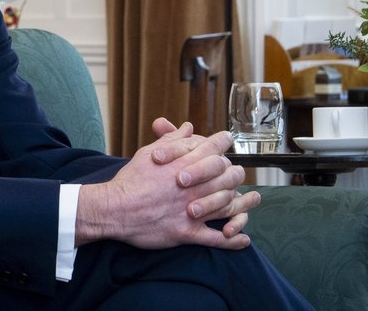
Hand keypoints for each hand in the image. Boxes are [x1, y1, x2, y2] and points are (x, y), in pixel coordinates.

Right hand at [76, 120, 254, 249]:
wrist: (114, 208)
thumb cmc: (130, 180)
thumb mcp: (148, 153)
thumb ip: (171, 140)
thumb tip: (188, 127)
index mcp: (184, 164)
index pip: (214, 148)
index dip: (224, 143)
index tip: (228, 142)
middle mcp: (194, 186)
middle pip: (228, 176)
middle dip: (236, 173)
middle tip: (237, 172)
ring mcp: (193, 210)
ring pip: (228, 205)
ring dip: (244, 203)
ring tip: (253, 200)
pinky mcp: (188, 232)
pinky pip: (217, 239)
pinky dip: (233, 240)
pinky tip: (242, 239)